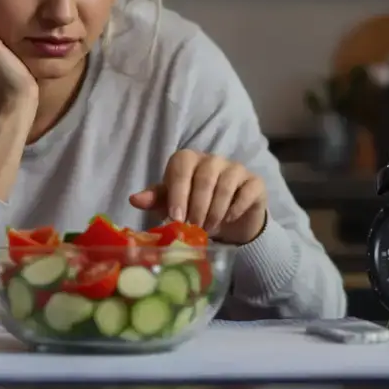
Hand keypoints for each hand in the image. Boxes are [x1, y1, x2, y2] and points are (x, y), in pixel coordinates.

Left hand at [128, 150, 267, 244]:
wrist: (229, 222)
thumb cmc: (195, 209)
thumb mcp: (172, 206)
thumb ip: (155, 200)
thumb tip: (134, 199)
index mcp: (188, 160)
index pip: (181, 167)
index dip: (178, 193)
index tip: (176, 218)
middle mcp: (212, 159)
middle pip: (204, 177)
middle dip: (197, 207)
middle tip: (193, 228)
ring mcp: (235, 168)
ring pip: (225, 185)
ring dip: (215, 212)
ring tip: (207, 229)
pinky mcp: (254, 182)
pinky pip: (246, 192)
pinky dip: (235, 208)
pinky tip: (228, 220)